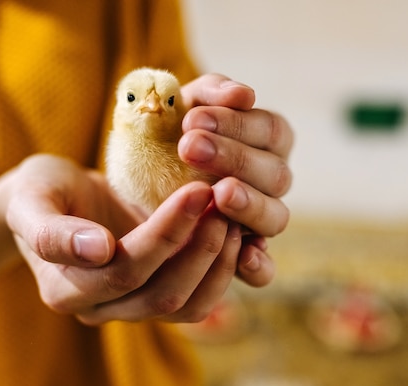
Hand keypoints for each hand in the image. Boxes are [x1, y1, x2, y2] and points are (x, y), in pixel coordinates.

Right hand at [6, 155, 240, 324]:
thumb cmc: (40, 192)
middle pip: (162, 294)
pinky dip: (221, 272)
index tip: (198, 190)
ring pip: (186, 307)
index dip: (166, 234)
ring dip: (217, 264)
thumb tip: (98, 251)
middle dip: (200, 247)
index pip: (125, 270)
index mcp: (65, 289)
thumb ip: (50, 231)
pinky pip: (197, 302)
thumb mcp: (29, 199)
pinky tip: (234, 235)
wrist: (57, 199)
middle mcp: (99, 310)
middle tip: (224, 200)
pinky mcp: (155, 298)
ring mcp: (130, 309)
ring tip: (234, 217)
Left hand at [179, 74, 293, 285]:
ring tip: (218, 194)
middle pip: (276, 174)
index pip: (272, 131)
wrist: (131, 178)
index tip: (192, 119)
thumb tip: (244, 93)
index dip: (238, 125)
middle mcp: (268, 182)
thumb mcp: (178, 105)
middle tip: (189, 147)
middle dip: (234, 158)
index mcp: (264, 142)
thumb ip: (210, 93)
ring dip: (249, 204)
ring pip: (276, 218)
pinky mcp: (238, 256)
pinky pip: (263, 270)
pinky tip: (243, 257)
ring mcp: (258, 221)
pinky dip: (259, 265)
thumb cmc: (162, 135)